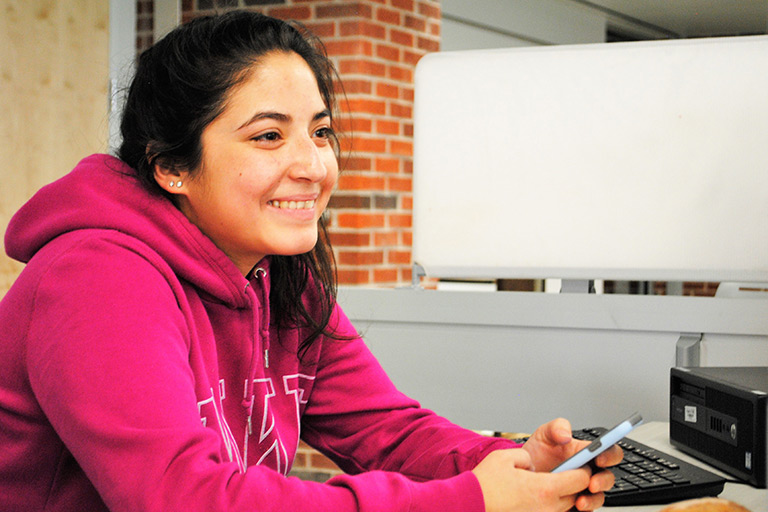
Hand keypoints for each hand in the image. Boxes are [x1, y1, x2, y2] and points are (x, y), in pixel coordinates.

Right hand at [472, 449, 591, 511]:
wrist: (470, 504)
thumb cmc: (485, 484)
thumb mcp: (505, 457)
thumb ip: (526, 457)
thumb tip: (532, 464)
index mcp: (544, 488)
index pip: (580, 480)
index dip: (583, 469)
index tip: (580, 465)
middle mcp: (547, 507)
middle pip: (576, 496)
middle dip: (575, 484)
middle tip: (567, 473)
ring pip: (564, 507)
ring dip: (562, 496)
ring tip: (547, 485)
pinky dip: (548, 505)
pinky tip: (535, 497)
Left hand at [522, 418, 623, 510]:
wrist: (523, 472)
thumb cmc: (538, 452)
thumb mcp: (544, 434)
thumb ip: (556, 427)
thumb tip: (567, 435)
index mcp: (587, 453)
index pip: (609, 452)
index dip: (610, 455)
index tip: (600, 458)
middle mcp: (589, 472)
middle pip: (608, 478)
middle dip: (603, 481)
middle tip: (591, 483)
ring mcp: (582, 489)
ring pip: (599, 498)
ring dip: (593, 500)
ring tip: (580, 501)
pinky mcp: (574, 504)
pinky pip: (586, 511)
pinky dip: (583, 511)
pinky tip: (572, 509)